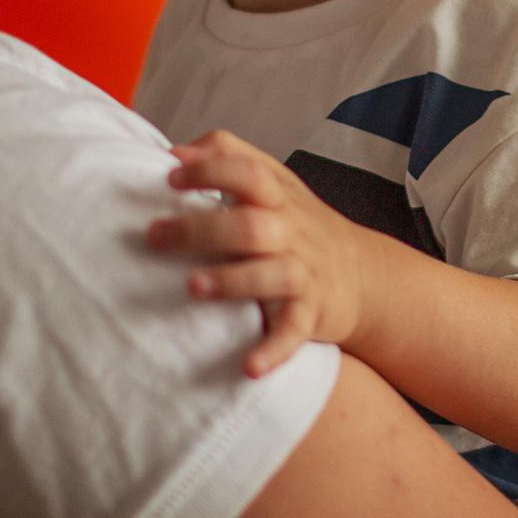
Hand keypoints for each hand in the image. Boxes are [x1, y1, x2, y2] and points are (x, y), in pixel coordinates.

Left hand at [145, 130, 376, 374]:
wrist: (363, 275)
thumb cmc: (300, 227)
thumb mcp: (275, 184)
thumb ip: (230, 157)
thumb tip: (174, 149)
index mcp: (278, 198)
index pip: (248, 172)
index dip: (211, 170)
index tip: (170, 176)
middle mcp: (292, 232)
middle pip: (250, 224)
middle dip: (201, 228)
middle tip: (154, 235)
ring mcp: (304, 273)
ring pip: (273, 274)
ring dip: (233, 281)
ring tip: (193, 287)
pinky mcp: (312, 314)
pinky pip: (294, 333)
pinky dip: (274, 350)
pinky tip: (249, 367)